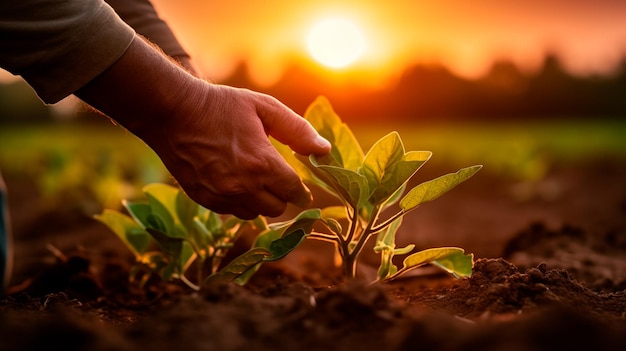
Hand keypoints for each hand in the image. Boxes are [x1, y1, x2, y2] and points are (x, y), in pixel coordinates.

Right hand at [143, 83, 330, 218]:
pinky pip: (232, 212)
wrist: (173, 112)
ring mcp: (221, 195)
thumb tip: (324, 150)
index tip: (301, 186)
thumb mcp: (264, 108)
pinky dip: (238, 201)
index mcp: (262, 163)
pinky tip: (234, 181)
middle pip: (278, 207)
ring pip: (255, 213)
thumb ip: (298, 130)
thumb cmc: (222, 106)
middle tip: (277, 178)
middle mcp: (243, 186)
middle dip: (282, 194)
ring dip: (261, 200)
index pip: (294, 191)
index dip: (301, 189)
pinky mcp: (203, 199)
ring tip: (255, 178)